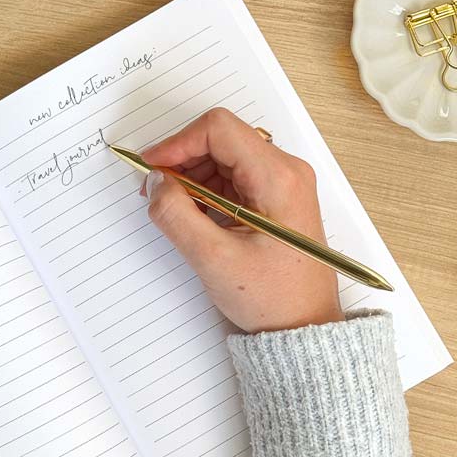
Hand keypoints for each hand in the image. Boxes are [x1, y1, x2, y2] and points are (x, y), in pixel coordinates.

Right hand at [142, 108, 343, 332]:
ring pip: (224, 157)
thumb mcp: (214, 259)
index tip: (152, 168)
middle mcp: (286, 171)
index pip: (219, 129)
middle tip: (157, 192)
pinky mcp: (276, 198)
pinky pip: (234, 177)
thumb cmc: (273, 299)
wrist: (305, 326)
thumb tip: (155, 184)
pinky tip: (197, 217)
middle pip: (221, 139)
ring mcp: (283, 184)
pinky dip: (208, 190)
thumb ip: (176, 215)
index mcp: (278, 178)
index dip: (177, 143)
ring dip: (193, 176)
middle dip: (183, 161)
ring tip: (177, 211)